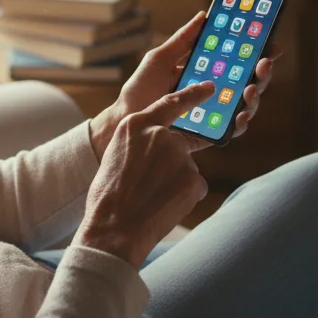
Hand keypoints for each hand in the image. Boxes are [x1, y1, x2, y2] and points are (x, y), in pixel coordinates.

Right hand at [73, 82, 213, 266]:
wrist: (114, 230)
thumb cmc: (108, 197)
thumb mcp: (115, 156)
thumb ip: (139, 143)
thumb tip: (154, 149)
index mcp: (135, 124)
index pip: (170, 103)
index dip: (192, 95)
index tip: (209, 88)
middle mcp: (160, 134)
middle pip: (177, 145)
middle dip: (168, 165)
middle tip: (149, 187)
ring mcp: (179, 156)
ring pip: (185, 169)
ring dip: (175, 184)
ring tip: (150, 200)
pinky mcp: (193, 178)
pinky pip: (194, 186)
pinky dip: (183, 198)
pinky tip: (163, 207)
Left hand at [90, 12, 278, 156]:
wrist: (125, 121)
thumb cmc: (140, 90)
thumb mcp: (159, 59)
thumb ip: (182, 39)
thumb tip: (204, 16)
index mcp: (204, 72)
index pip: (236, 60)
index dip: (255, 51)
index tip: (269, 41)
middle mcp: (213, 92)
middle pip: (247, 80)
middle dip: (262, 71)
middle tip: (265, 62)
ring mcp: (214, 113)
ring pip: (245, 104)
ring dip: (255, 95)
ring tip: (252, 88)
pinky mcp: (209, 134)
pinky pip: (232, 130)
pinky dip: (241, 122)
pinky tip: (241, 115)